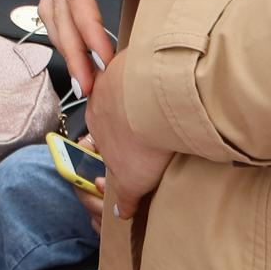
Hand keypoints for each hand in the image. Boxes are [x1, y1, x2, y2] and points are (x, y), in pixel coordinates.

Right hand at [43, 0, 143, 97]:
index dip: (89, 32)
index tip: (106, 60)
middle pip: (59, 14)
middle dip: (72, 53)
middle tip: (90, 89)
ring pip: (52, 12)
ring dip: (65, 45)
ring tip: (84, 76)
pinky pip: (56, 3)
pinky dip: (62, 28)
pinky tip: (75, 45)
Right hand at [87, 53, 171, 220]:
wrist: (153, 101)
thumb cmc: (140, 138)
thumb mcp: (131, 180)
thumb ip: (125, 196)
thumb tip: (120, 213)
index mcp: (96, 122)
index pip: (105, 132)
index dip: (121, 140)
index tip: (140, 147)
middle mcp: (101, 95)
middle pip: (116, 107)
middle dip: (132, 116)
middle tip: (157, 126)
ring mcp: (118, 73)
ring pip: (130, 85)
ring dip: (144, 94)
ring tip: (170, 106)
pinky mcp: (137, 56)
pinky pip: (145, 65)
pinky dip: (157, 74)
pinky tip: (174, 85)